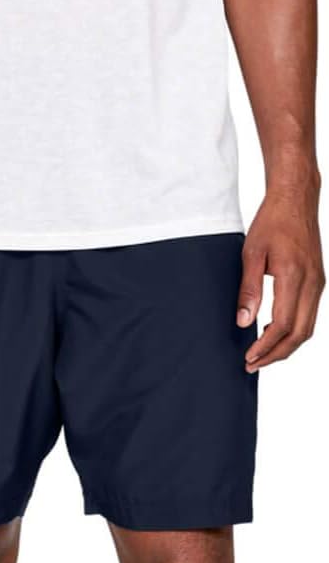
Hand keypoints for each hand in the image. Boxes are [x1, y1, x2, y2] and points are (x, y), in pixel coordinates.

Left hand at [237, 180, 324, 372]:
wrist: (296, 199)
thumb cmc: (272, 222)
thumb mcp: (251, 253)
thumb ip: (248, 289)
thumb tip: (243, 321)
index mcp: (294, 276)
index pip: (284, 324)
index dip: (266, 346)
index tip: (249, 357)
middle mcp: (312, 283)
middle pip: (299, 334)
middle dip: (276, 354)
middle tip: (253, 364)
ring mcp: (319, 283)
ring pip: (308, 329)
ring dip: (286, 346)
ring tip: (262, 354)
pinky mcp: (318, 282)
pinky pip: (310, 316)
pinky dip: (294, 332)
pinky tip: (274, 332)